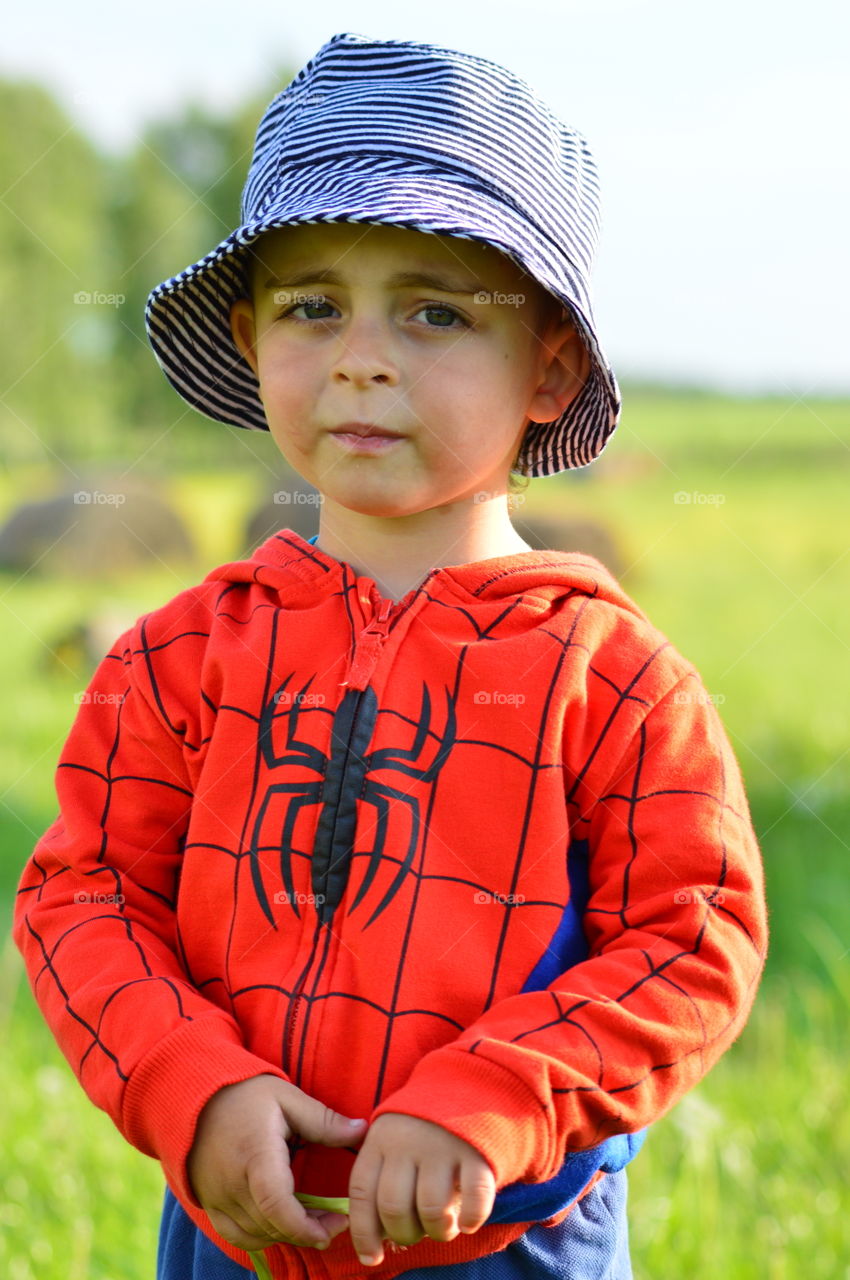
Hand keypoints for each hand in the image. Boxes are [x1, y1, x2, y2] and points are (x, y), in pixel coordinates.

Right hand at [187, 1074, 366, 1252]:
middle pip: (272, 1225)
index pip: (278, 1205)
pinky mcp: (209, 1203)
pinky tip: (282, 1225)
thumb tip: (363, 1130)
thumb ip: (324, 1119)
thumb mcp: (287, 1097)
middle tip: (336, 1222)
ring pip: (256, 1234)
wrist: (194, 1095)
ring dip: (287, 1235)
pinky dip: (262, 1237)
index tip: (336, 1226)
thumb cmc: (245, 1093)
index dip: (307, 1227)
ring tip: (314, 1222)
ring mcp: (217, 1197)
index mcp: (255, 1154)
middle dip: (308, 1232)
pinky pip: (236, 1235)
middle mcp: (232, 1182)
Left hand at [347, 1113, 495, 1266]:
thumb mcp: (390, 1138)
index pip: (362, 1194)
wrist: (469, 1083)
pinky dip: (471, 1218)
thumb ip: (381, 1178)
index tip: (372, 1258)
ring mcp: (442, 1146)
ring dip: (437, 1232)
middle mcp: (407, 1142)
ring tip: (443, 1228)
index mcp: (379, 1139)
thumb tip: (376, 1236)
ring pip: (430, 1210)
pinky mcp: (477, 1152)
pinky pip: (474, 1199)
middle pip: (394, 1207)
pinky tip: (468, 1223)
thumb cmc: (422, 1125)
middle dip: (404, 1234)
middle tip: (416, 1234)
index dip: (364, 1233)